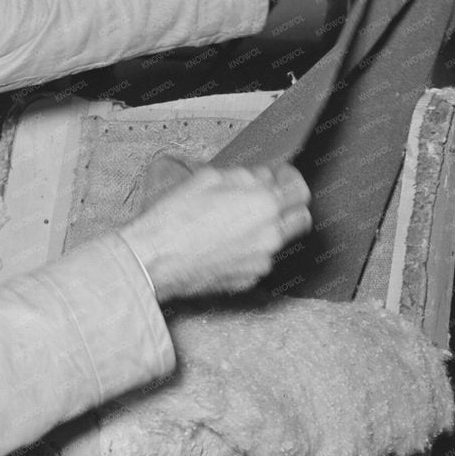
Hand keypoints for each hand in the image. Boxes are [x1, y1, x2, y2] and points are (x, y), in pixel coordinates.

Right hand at [117, 162, 311, 300]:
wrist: (153, 259)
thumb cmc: (174, 219)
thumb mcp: (209, 178)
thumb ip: (245, 177)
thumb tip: (260, 179)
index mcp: (264, 206)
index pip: (300, 189)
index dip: (290, 178)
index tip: (280, 176)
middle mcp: (270, 236)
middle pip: (301, 218)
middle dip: (289, 205)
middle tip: (269, 198)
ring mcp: (260, 261)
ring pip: (279, 240)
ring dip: (268, 228)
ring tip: (237, 221)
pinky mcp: (248, 279)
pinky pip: (260, 259)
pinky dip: (251, 249)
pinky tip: (225, 242)